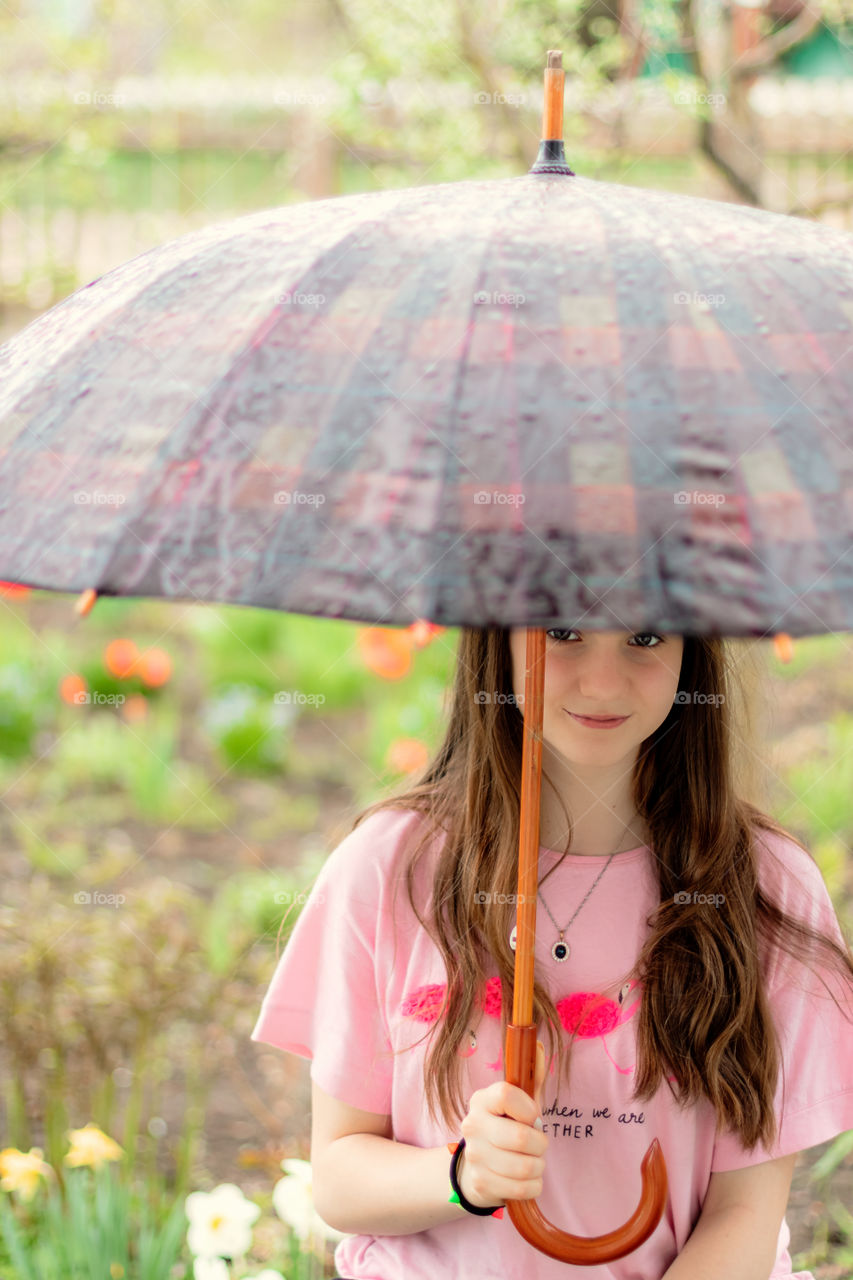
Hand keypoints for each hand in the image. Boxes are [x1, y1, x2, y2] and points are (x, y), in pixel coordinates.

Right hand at [457, 1039, 548, 1207]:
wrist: (476, 1168)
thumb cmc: (505, 1128)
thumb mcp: (519, 1102)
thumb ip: (531, 1076)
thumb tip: (537, 1047)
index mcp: (481, 1100)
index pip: (506, 1094)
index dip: (528, 1108)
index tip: (532, 1116)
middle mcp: (472, 1126)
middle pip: (521, 1137)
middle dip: (540, 1144)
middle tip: (537, 1144)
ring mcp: (475, 1156)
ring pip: (526, 1166)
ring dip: (538, 1166)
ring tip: (531, 1161)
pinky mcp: (481, 1184)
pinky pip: (523, 1189)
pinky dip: (534, 1186)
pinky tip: (525, 1178)